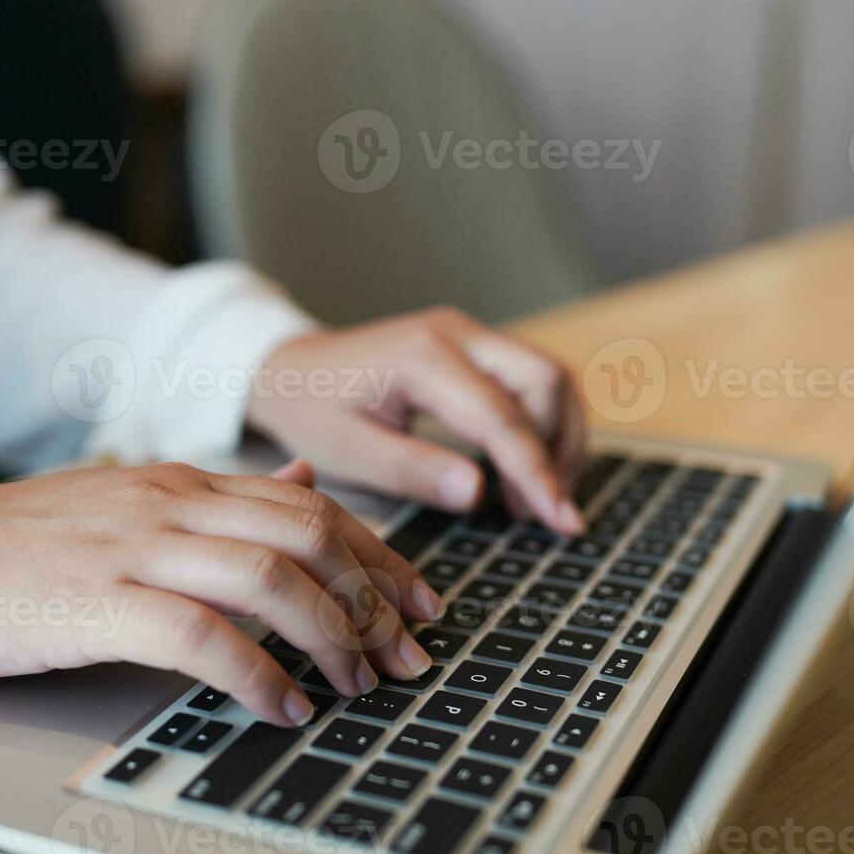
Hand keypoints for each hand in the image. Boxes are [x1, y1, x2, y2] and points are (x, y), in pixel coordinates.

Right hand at [0, 461, 440, 727]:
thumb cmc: (28, 543)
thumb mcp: (133, 499)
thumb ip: (223, 495)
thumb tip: (304, 483)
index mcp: (185, 481)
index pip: (313, 505)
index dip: (380, 556)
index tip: (421, 602)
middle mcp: (171, 504)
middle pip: (308, 533)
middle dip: (374, 597)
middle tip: (408, 652)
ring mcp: (134, 548)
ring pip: (268, 577)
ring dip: (329, 636)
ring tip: (357, 685)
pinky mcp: (97, 602)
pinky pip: (201, 635)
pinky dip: (256, 674)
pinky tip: (283, 706)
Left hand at [248, 307, 586, 534]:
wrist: (290, 369)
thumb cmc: (311, 411)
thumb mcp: (348, 452)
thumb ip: (413, 471)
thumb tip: (479, 494)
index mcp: (422, 356)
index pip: (501, 416)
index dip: (538, 472)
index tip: (562, 520)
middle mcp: (456, 333)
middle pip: (546, 379)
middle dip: (558, 448)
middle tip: (545, 511)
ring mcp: (469, 334)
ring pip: (549, 375)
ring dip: (558, 436)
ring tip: (538, 496)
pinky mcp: (474, 347)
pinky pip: (531, 378)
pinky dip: (544, 423)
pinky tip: (525, 469)